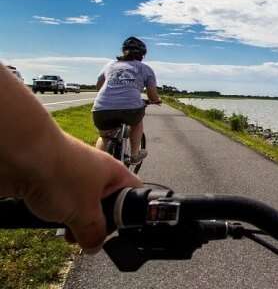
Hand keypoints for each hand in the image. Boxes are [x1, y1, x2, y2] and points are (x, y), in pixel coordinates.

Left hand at [22, 133, 141, 251]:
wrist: (20, 154)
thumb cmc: (59, 173)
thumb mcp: (85, 213)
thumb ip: (94, 233)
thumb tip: (95, 245)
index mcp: (114, 173)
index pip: (134, 193)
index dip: (129, 215)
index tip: (115, 232)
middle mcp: (96, 171)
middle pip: (104, 202)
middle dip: (95, 222)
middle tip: (86, 236)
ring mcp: (72, 174)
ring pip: (79, 203)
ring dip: (73, 220)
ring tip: (66, 231)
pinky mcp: (50, 178)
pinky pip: (59, 200)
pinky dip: (55, 212)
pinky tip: (49, 219)